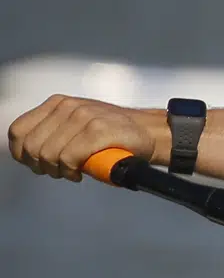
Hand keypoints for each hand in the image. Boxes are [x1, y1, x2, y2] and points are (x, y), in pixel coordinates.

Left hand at [8, 95, 162, 180]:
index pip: (19, 131)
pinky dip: (71, 171)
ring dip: (57, 171)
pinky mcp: (98, 130)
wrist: (151, 133)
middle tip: (58, 172)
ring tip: (71, 172)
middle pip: (32, 146)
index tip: (36, 165)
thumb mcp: (78, 125)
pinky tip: (80, 173)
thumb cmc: (114, 136)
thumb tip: (31, 155)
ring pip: (48, 154)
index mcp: (58, 104)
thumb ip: (55, 132)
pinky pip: (69, 158)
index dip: (21, 154)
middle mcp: (67, 106)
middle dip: (41, 166)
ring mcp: (83, 117)